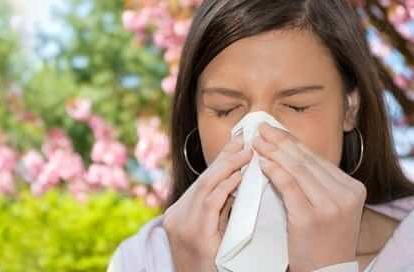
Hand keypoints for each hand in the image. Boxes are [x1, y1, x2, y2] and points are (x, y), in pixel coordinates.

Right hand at [163, 135, 252, 271]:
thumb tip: (238, 182)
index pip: (202, 182)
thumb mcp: (212, 232)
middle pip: (203, 180)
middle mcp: (176, 216)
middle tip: (243, 139)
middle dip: (224, 158)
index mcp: (179, 214)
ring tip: (245, 153)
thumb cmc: (210, 266)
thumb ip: (220, 209)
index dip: (220, 160)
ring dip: (227, 167)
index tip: (236, 142)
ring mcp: (183, 226)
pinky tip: (238, 176)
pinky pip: (211, 204)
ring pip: (205, 187)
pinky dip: (225, 188)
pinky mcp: (196, 236)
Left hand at [252, 123, 365, 271]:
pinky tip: (262, 163)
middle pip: (306, 160)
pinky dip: (274, 172)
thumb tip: (288, 153)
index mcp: (352, 188)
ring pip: (297, 170)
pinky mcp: (310, 217)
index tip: (274, 130)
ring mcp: (330, 205)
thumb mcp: (329, 207)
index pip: (317, 159)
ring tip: (256, 141)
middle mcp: (345, 194)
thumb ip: (316, 183)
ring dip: (274, 152)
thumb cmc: (323, 240)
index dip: (292, 142)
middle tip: (260, 129)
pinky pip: (289, 187)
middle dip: (280, 142)